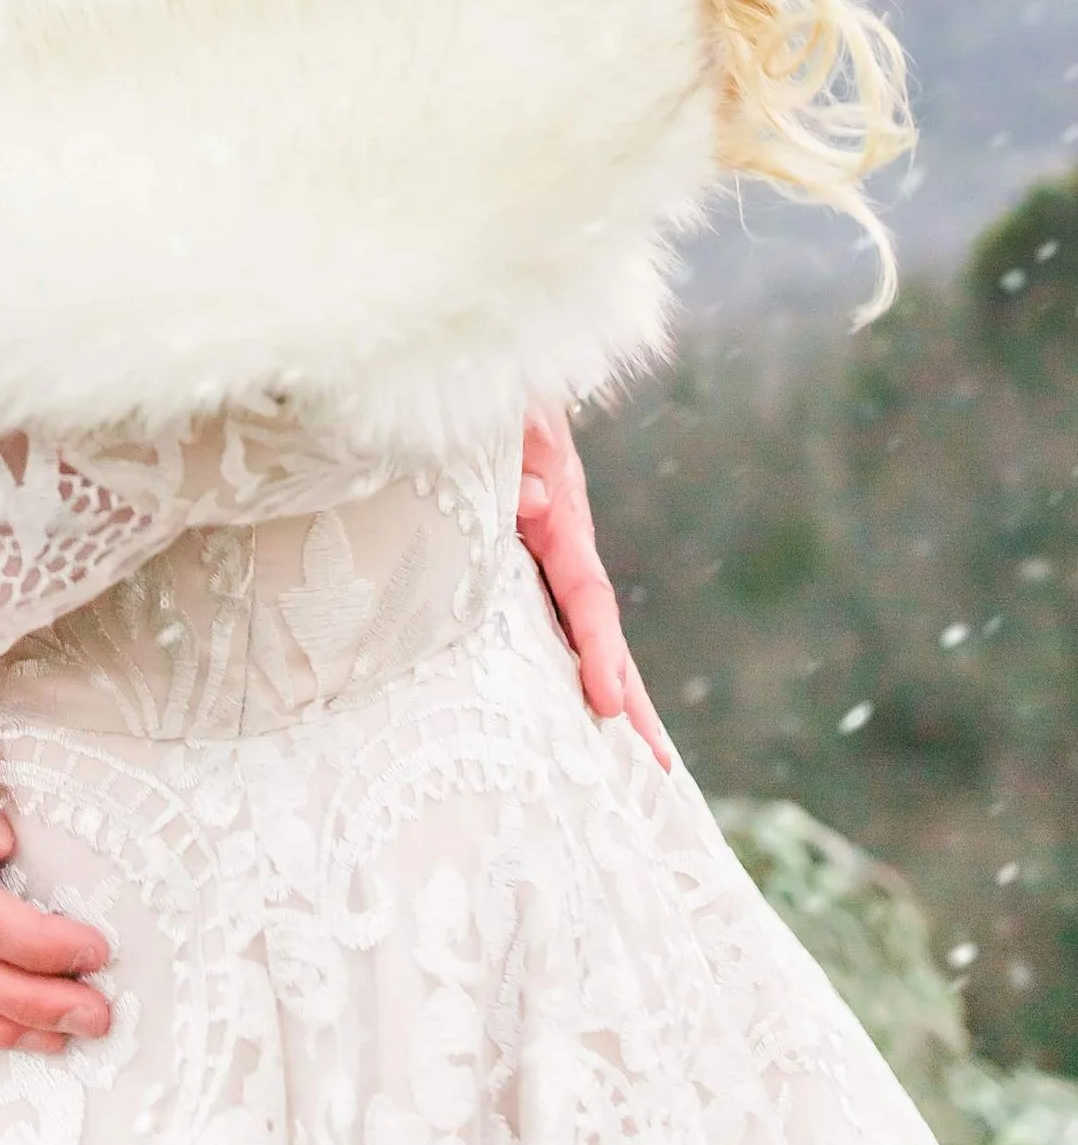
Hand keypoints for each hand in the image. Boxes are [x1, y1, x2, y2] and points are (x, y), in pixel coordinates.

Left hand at [517, 408, 673, 771]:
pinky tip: (558, 709)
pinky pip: (538, 616)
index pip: (588, 598)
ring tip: (628, 764)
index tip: (606, 704)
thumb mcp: (512, 416)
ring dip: (603, 692)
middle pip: (601, 634)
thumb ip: (522, 453)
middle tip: (654, 770)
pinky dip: (558, 662)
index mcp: (562, 517)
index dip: (599, 652)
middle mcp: (561, 546)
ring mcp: (542, 554)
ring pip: (575, 633)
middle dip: (628, 699)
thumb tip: (531, 505)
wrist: (488, 374)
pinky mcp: (517, 555)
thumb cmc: (500, 395)